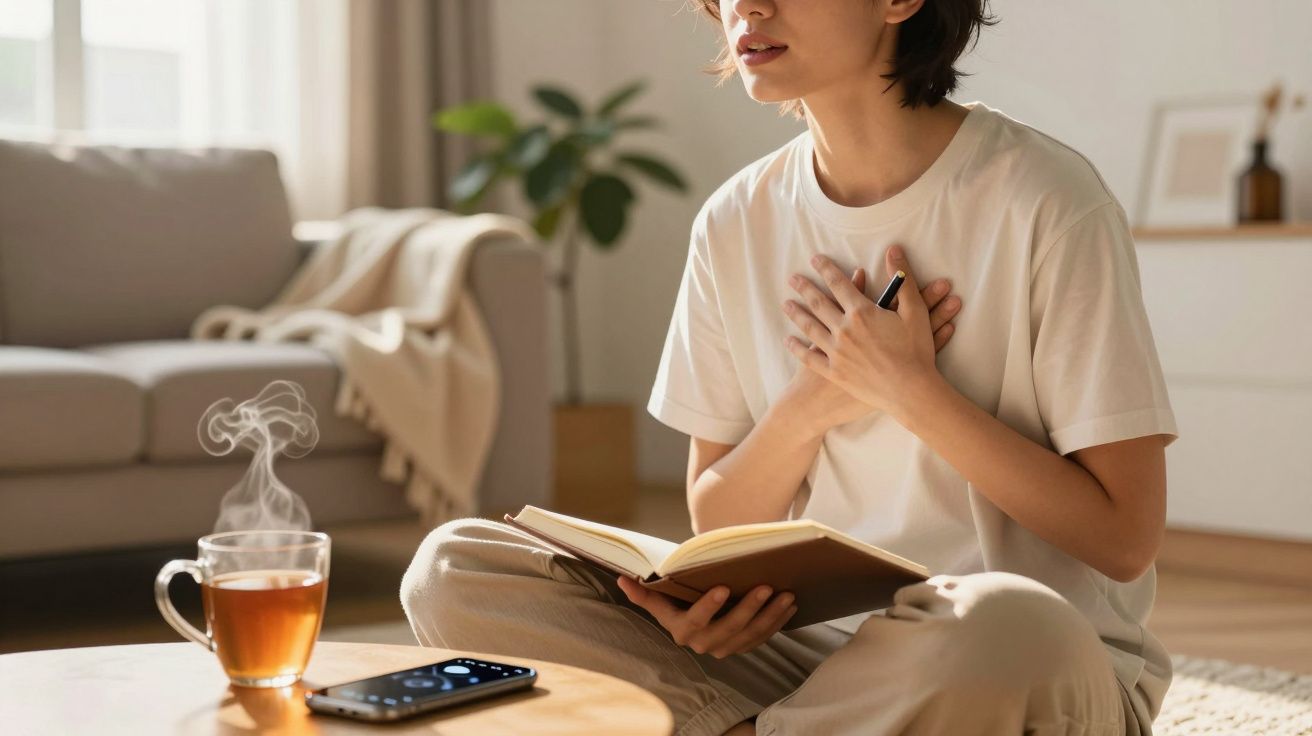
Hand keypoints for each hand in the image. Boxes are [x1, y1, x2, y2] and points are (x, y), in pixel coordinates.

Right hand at [616, 576, 796, 658]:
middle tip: (766, 586)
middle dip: (749, 608)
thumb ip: (644, 592)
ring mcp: (726, 647)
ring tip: (786, 594)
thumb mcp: (660, 598)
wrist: (692, 617)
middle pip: (730, 628)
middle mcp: (704, 644)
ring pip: (751, 634)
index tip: (722, 587)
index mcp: (682, 630)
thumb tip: (623, 579)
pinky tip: (790, 605)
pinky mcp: (742, 646)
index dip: (709, 606)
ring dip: (770, 616)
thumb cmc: (676, 601)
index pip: (696, 620)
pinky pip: (763, 637)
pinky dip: (778, 622)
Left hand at [783, 245, 951, 419]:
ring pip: (809, 328)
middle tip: (792, 279)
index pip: (838, 283)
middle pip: (818, 303)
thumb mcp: (915, 310)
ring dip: (796, 314)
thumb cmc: (916, 350)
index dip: (825, 269)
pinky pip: (809, 358)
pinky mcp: (834, 372)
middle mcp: (843, 329)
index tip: (814, 259)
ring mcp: (836, 352)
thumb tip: (893, 250)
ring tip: (786, 304)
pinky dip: (797, 348)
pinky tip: (788, 341)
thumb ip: (903, 279)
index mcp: (861, 312)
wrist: (910, 391)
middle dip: (804, 288)